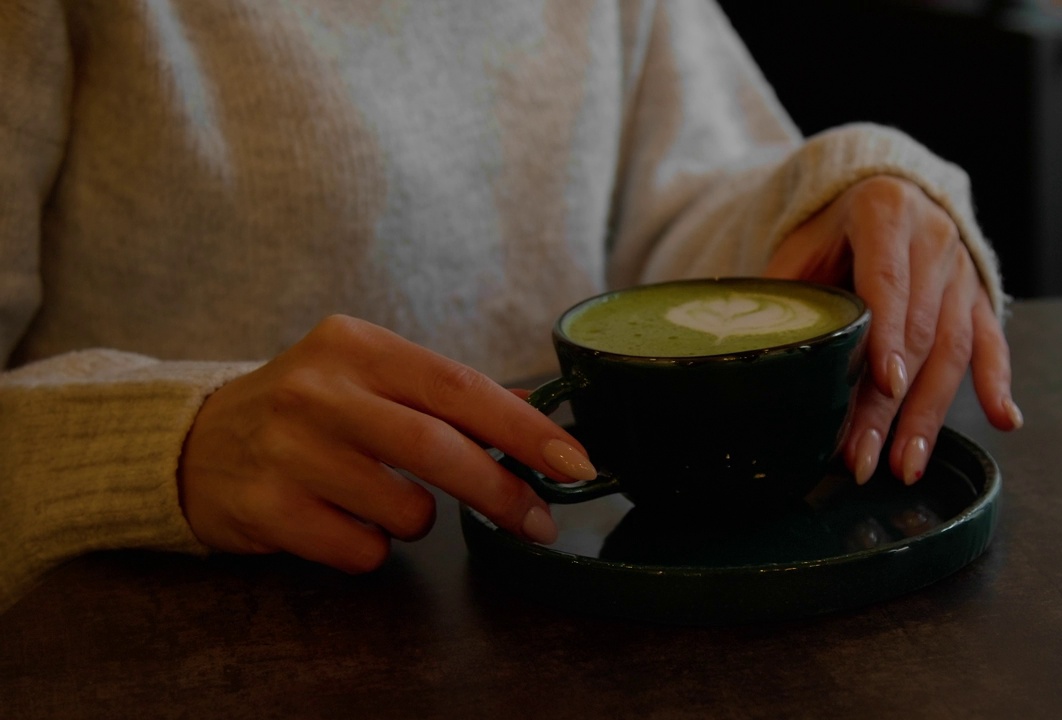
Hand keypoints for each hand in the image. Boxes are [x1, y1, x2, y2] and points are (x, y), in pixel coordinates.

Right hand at [178, 315, 594, 572]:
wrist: (195, 443)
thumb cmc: (306, 411)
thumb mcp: (370, 379)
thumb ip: (447, 396)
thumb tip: (534, 416)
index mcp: (356, 346)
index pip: (459, 386)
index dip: (525, 429)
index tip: (573, 461)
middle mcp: (318, 390)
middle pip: (438, 448)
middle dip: (501, 492)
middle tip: (538, 521)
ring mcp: (287, 450)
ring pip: (405, 510)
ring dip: (417, 519)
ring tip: (380, 498)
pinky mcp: (265, 509)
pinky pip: (362, 550)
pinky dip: (372, 547)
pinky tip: (339, 519)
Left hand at [765, 175, 1021, 484]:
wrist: (889, 188)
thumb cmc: (835, 226)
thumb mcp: (803, 242)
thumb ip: (785, 289)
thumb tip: (749, 349)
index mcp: (885, 213)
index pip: (886, 283)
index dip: (887, 337)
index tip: (886, 384)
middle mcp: (934, 238)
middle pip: (919, 331)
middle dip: (892, 403)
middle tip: (869, 457)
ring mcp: (962, 269)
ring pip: (954, 348)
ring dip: (930, 413)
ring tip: (907, 465)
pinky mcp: (981, 294)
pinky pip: (993, 340)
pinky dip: (998, 382)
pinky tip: (1004, 420)